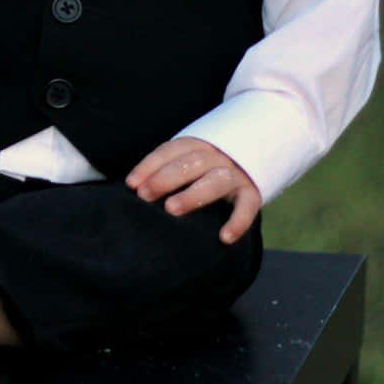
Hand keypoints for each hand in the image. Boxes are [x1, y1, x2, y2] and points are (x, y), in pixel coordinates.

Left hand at [126, 137, 261, 244]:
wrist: (250, 166)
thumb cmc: (203, 172)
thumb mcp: (186, 164)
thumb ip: (165, 172)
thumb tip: (134, 188)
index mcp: (198, 146)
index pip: (171, 151)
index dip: (149, 165)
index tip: (131, 184)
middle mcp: (218, 157)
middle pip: (191, 162)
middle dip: (165, 178)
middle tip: (144, 195)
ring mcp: (237, 174)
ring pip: (217, 179)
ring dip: (192, 194)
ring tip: (171, 209)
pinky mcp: (252, 193)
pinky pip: (248, 206)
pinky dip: (238, 221)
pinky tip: (225, 237)